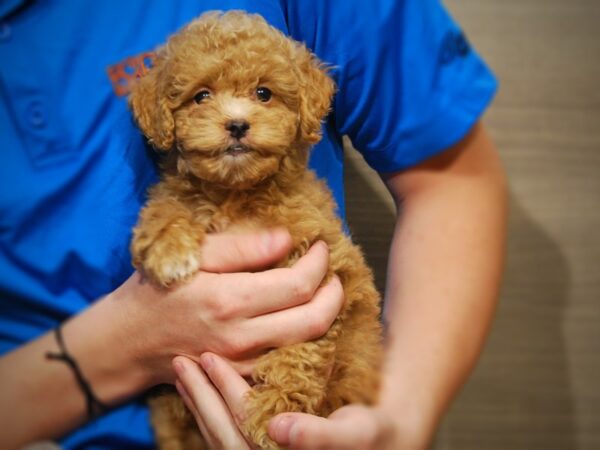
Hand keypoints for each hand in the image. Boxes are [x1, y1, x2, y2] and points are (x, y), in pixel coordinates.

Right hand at [109, 229, 343, 384]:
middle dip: (334, 292)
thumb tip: (285, 239)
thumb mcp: (190, 255)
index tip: (320, 246)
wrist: (128, 343)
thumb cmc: (155, 292)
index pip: (298, 285)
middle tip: (331, 271)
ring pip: (308, 343)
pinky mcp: (241, 376)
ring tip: (323, 290)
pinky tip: (301, 315)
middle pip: (315, 320)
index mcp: (228, 300)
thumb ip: (240, 247)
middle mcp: (241, 337)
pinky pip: (288, 359)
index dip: (319, 263)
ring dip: (325, 315)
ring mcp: (243, 363)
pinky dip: (305, 337)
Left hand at [174, 354, 400, 449]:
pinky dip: (209, 411)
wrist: (381, 441)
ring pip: (218, 436)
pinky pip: (226, 435)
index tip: (208, 357)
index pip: (242, 426)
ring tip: (183, 373)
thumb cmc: (372, 436)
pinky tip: (202, 391)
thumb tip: (278, 429)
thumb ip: (318, 436)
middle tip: (181, 361)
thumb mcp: (355, 434)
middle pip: (220, 434)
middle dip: (200, 396)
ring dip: (199, 403)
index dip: (224, 391)